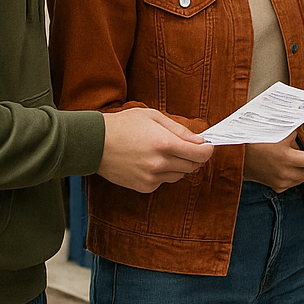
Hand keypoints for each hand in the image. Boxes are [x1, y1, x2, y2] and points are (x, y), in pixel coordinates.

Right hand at [96, 107, 212, 192]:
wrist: (95, 144)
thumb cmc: (123, 125)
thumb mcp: (153, 117)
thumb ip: (179, 130)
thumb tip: (199, 140)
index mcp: (165, 144)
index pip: (200, 154)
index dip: (208, 150)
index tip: (208, 146)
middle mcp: (160, 164)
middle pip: (193, 166)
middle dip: (194, 157)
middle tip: (188, 147)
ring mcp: (152, 178)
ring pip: (179, 175)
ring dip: (179, 165)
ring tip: (163, 152)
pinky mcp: (144, 187)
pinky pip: (164, 181)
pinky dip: (164, 173)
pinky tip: (150, 161)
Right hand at [243, 137, 303, 191]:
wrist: (237, 155)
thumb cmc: (258, 140)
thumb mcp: (280, 132)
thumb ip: (297, 134)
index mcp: (287, 158)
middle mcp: (285, 173)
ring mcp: (280, 182)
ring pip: (303, 178)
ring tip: (298, 159)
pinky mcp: (276, 187)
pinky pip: (293, 182)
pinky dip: (296, 175)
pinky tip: (290, 166)